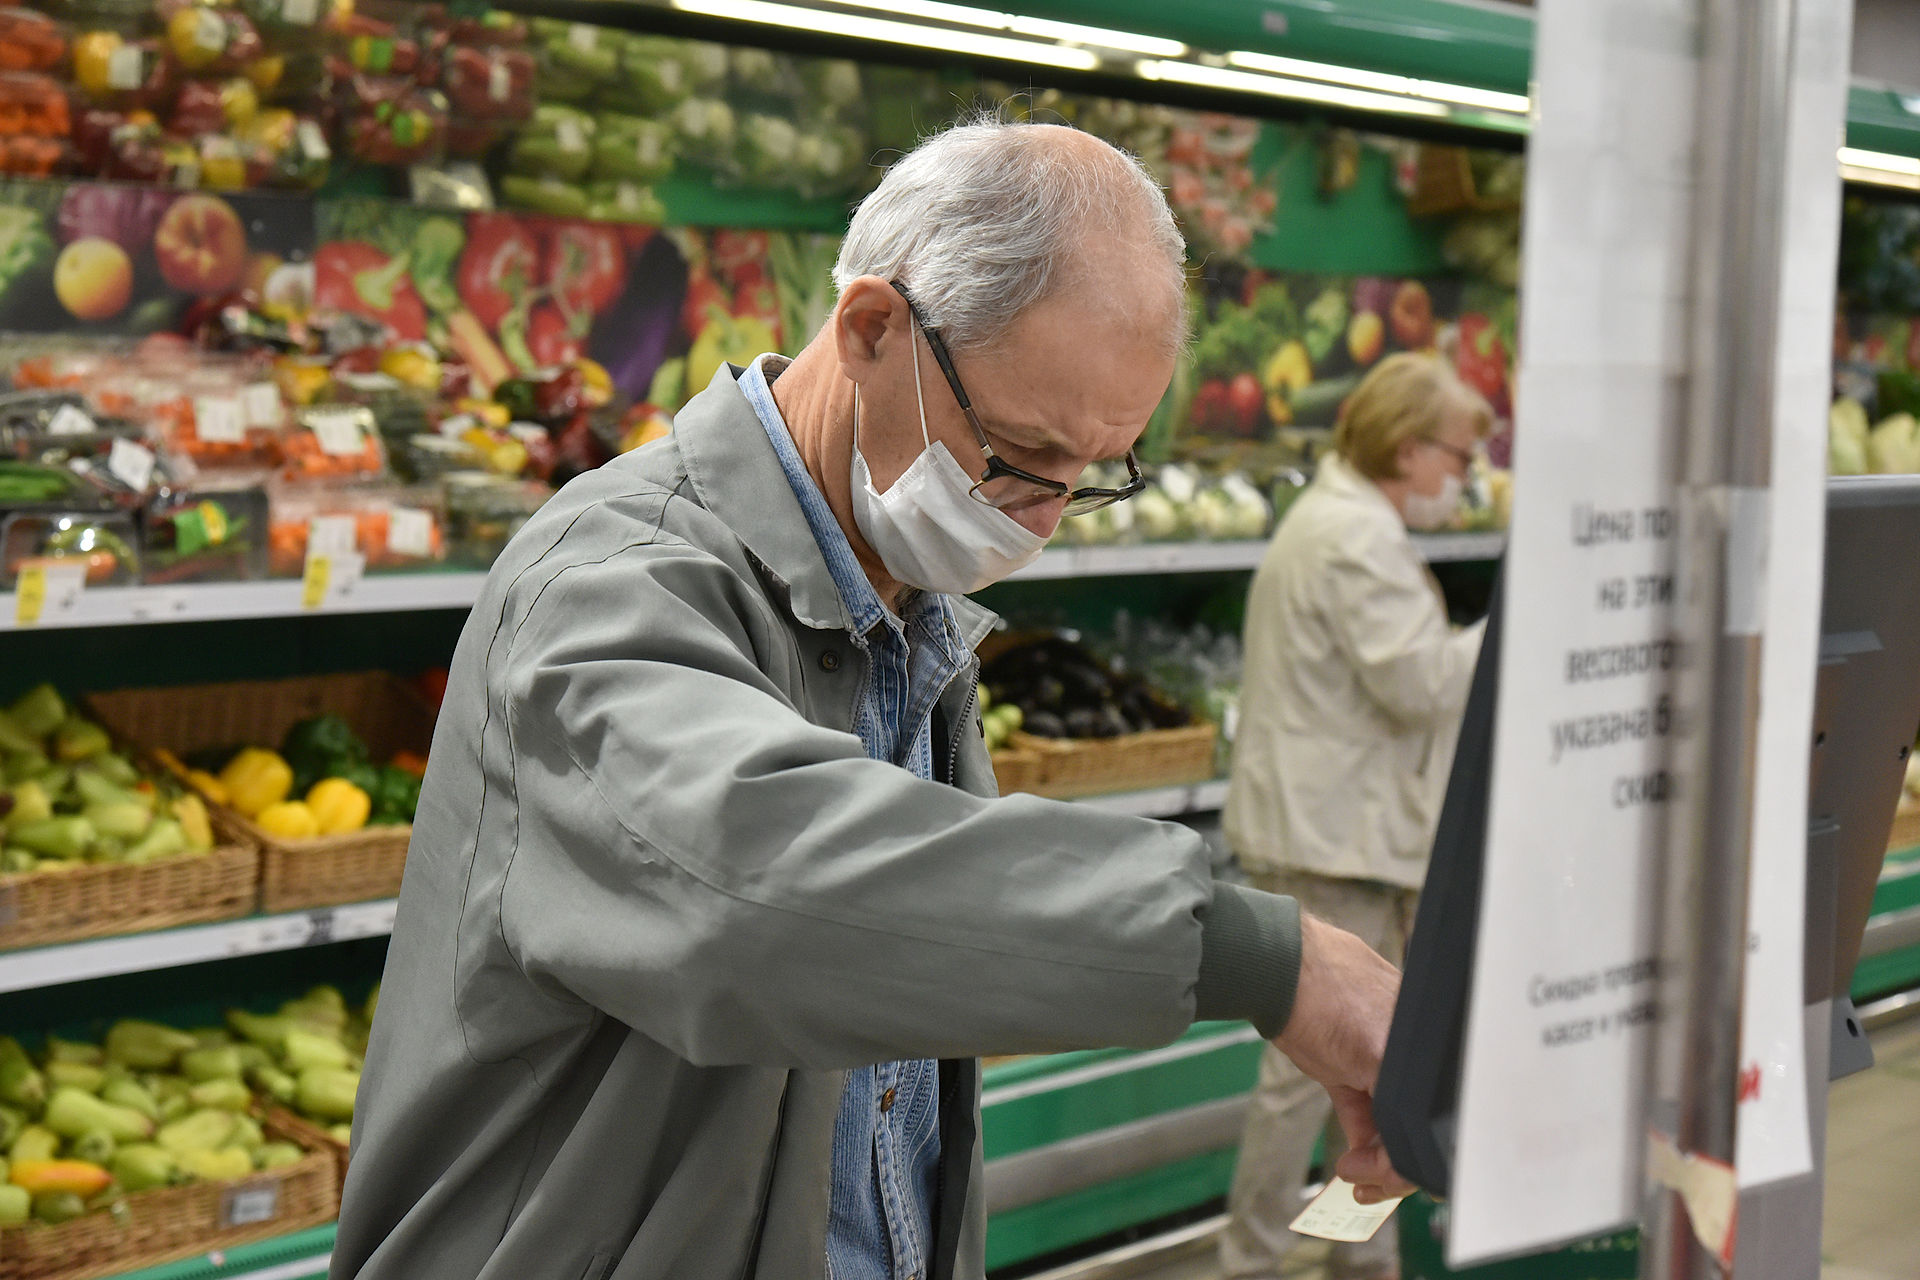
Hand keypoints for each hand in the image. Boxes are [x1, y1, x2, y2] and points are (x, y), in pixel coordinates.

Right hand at [1270, 912, 1416, 1204]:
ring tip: (1355, 1173)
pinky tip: (1354, 1165)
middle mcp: (1425, 1042)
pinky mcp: (1389, 1059)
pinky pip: (1395, 1128)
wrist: (1279, 964)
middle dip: (1393, 1163)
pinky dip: (1379, 1159)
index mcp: (1419, 1033)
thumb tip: (1366, 1139)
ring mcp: (1410, 1050)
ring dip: (1384, 1167)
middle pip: (1421, 1119)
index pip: (1420, 1100)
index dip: (1401, 1139)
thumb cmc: (1305, 992)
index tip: (1376, 1160)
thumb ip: (1360, 1091)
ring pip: (1412, 1129)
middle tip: (1367, 1180)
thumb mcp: (1341, 1049)